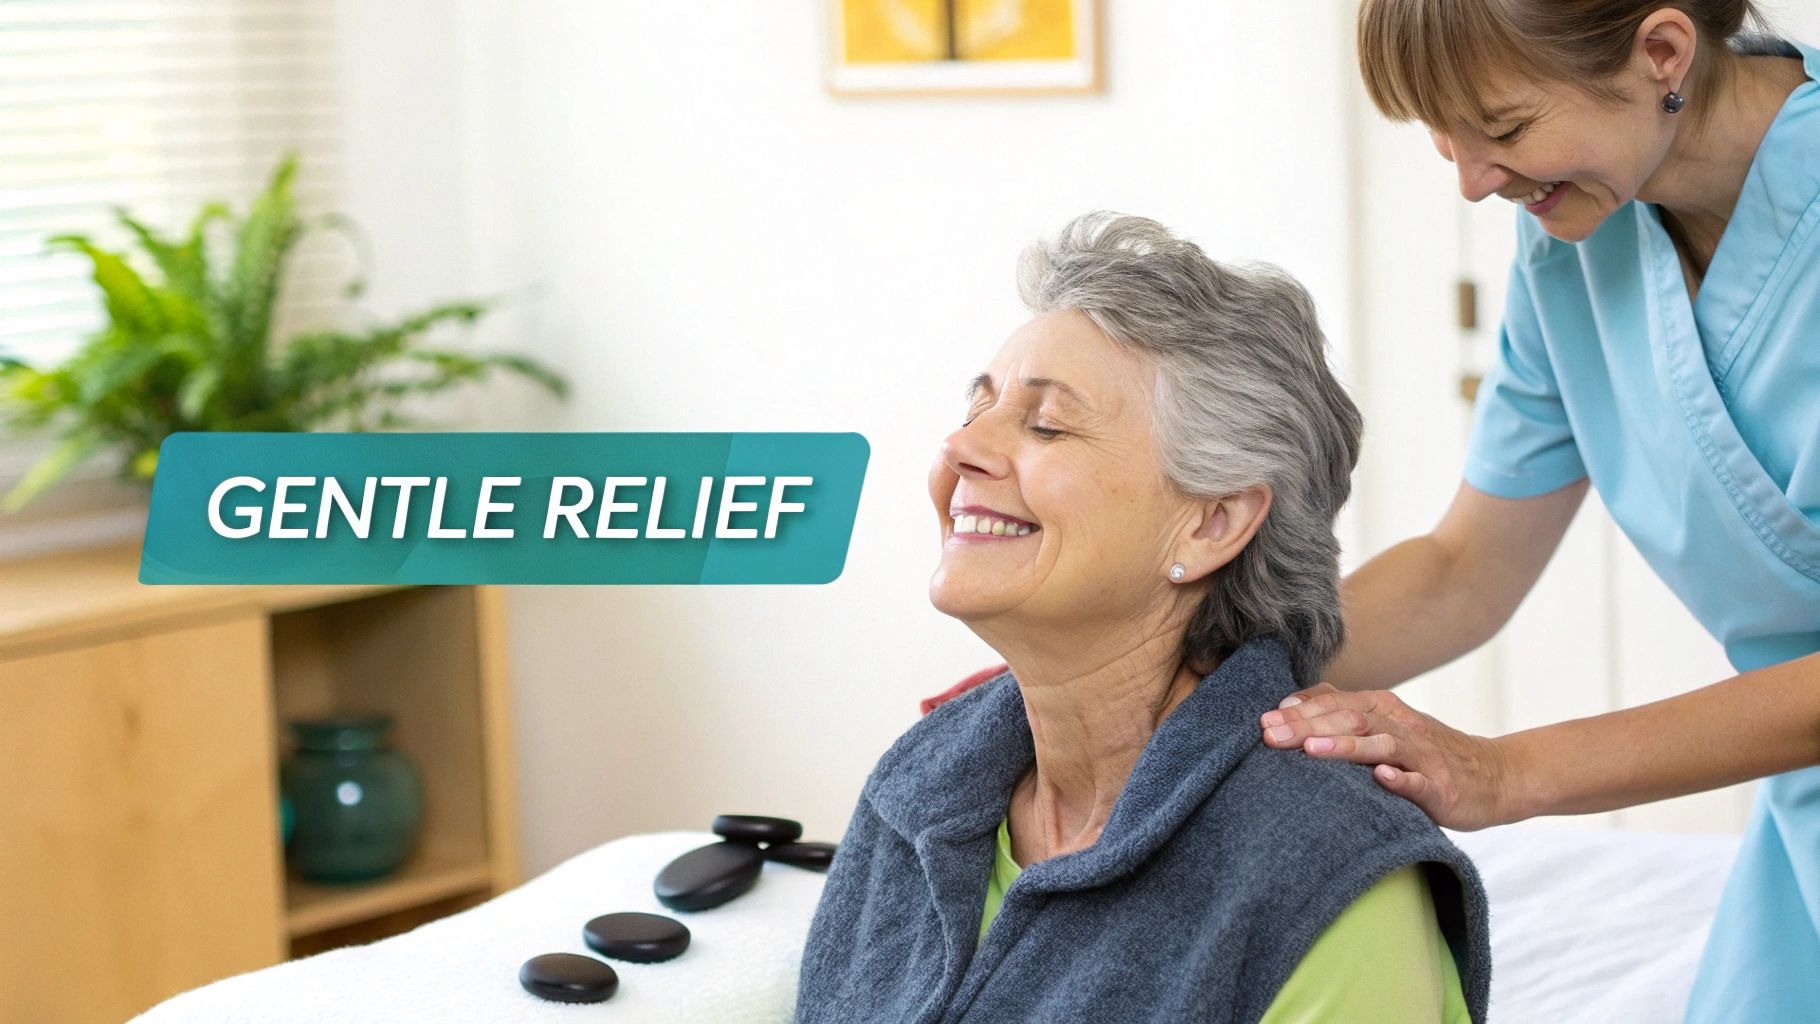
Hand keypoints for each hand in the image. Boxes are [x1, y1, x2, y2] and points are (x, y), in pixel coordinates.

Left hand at [1258, 683, 1523, 830]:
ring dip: (1346, 746)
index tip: (1261, 721)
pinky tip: (1382, 779)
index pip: (1335, 703)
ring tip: (1311, 751)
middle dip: (1307, 726)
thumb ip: (1343, 712)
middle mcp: (1401, 725)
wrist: (1495, 775)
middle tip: (1269, 736)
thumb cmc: (1426, 753)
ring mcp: (1423, 755)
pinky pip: (1421, 782)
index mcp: (1383, 709)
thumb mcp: (1386, 725)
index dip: (1298, 711)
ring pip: (1382, 744)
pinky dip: (1401, 779)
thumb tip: (1290, 704)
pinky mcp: (1442, 787)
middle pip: (1350, 719)